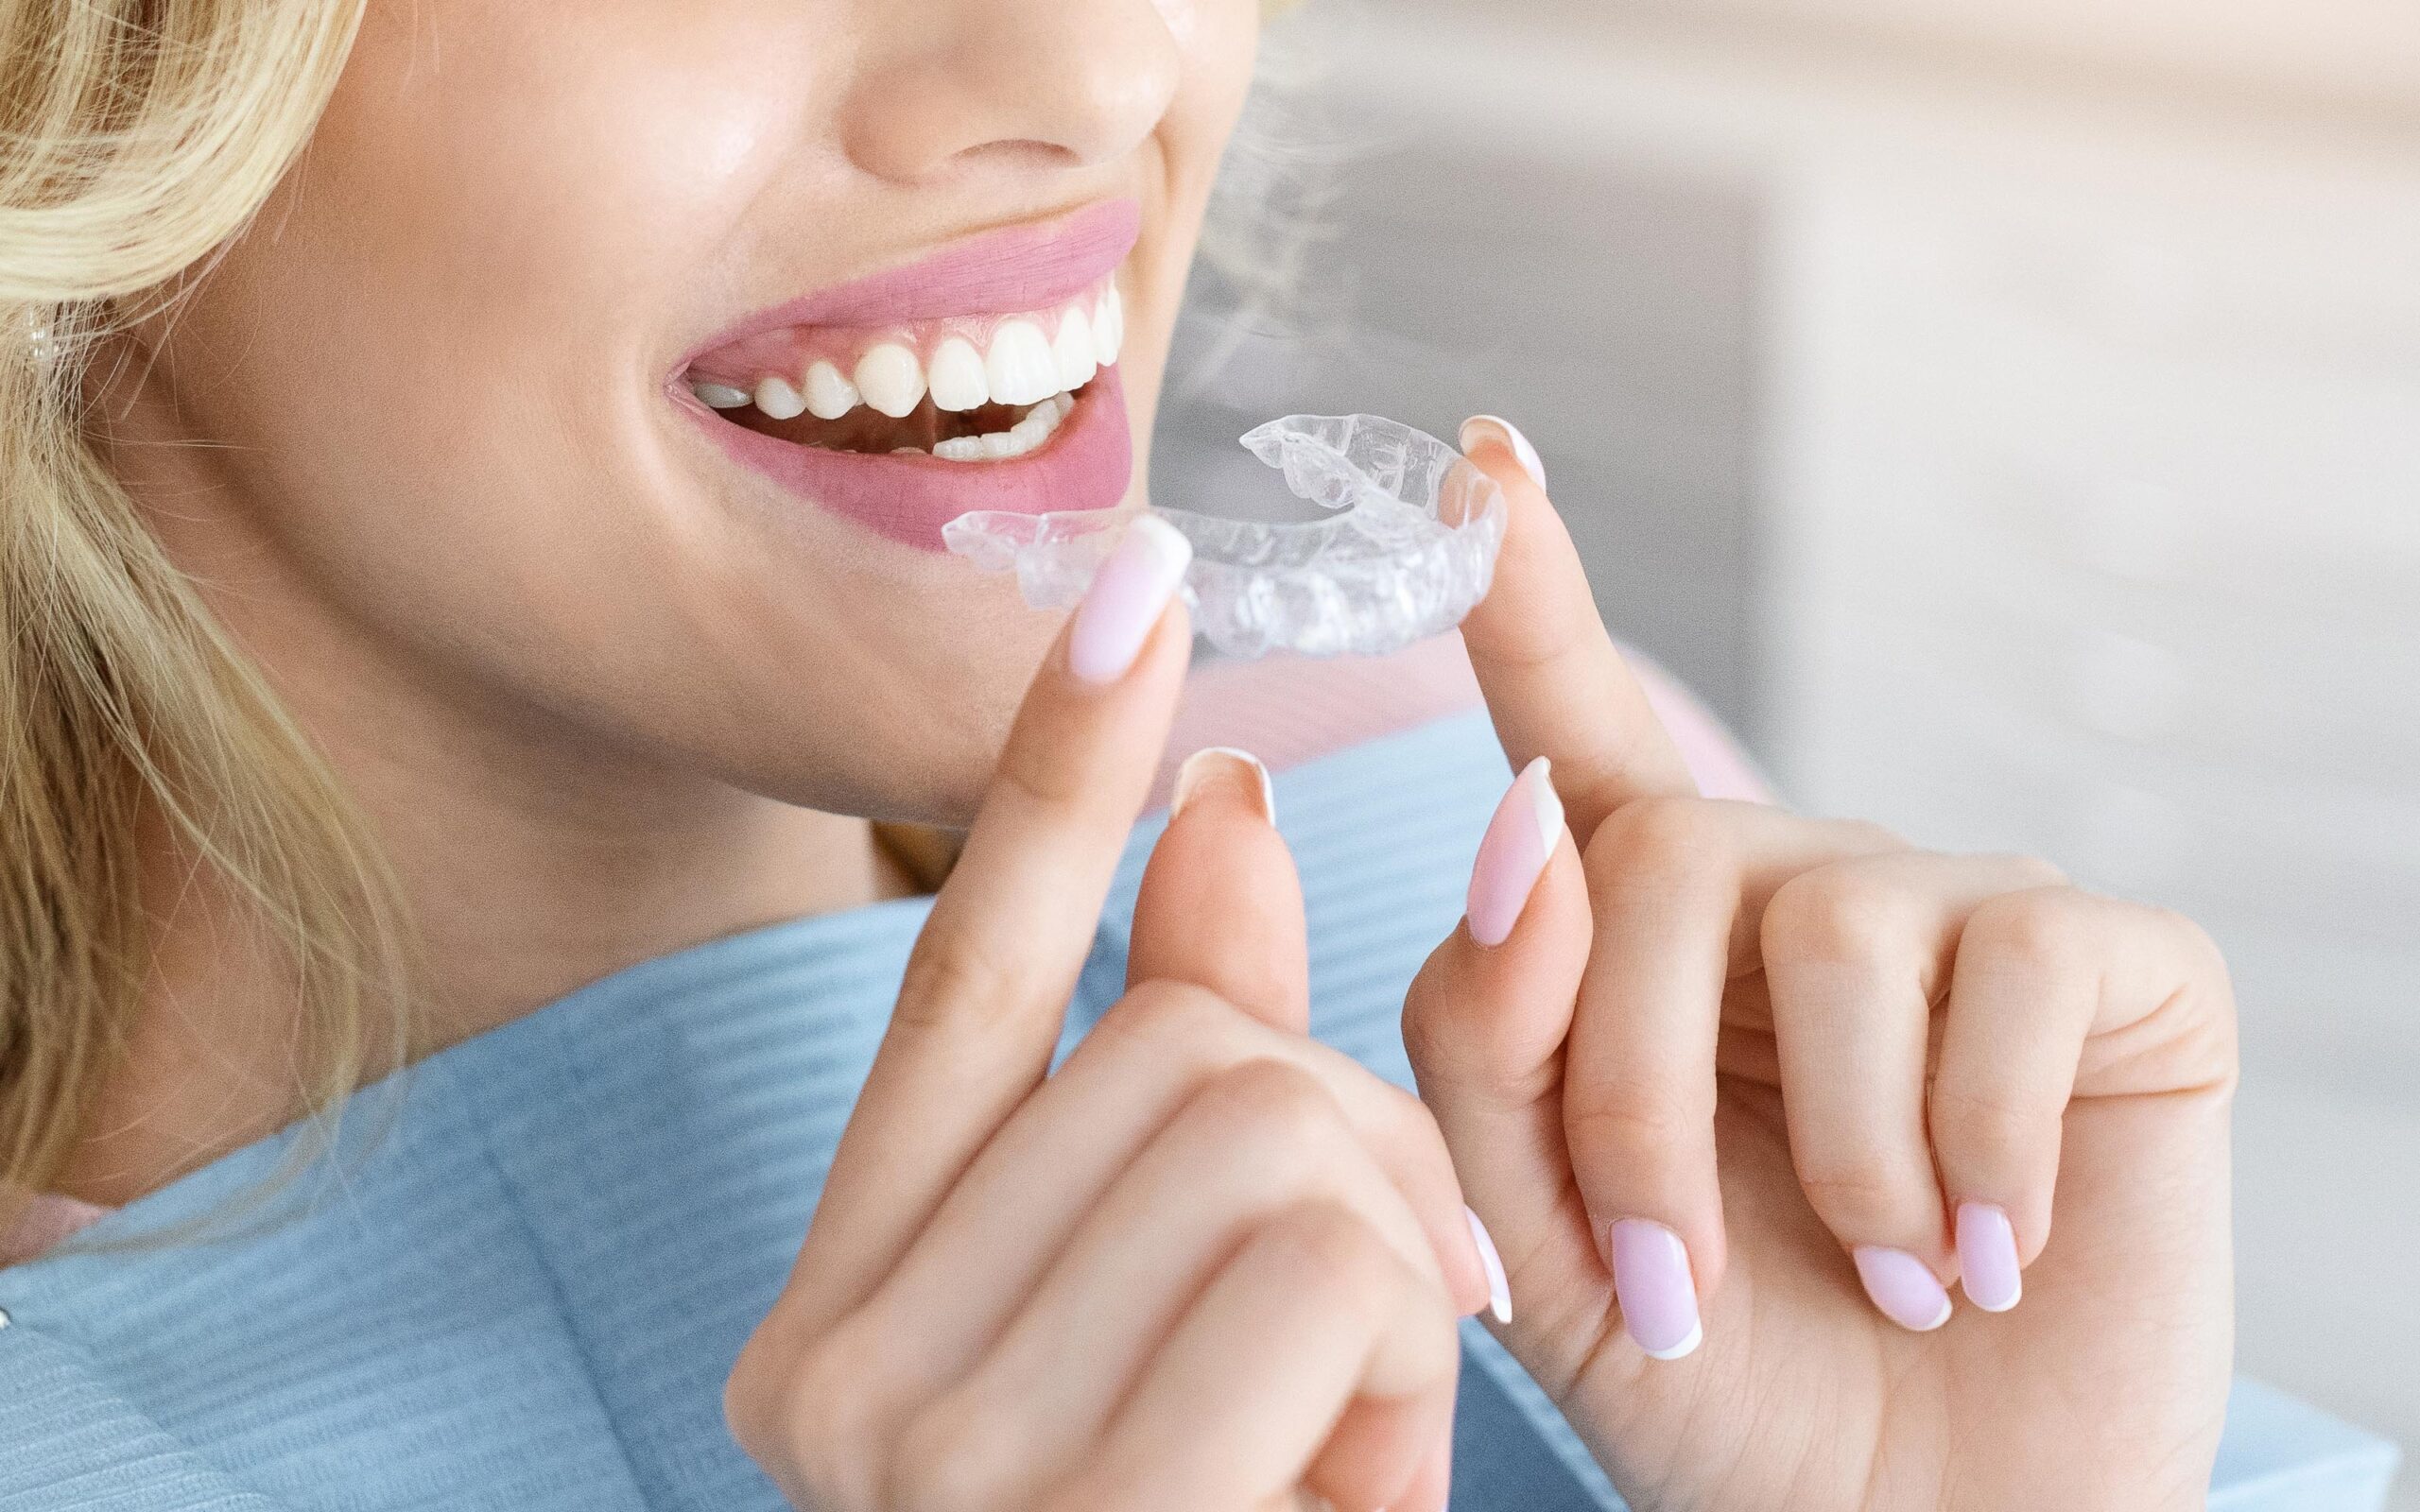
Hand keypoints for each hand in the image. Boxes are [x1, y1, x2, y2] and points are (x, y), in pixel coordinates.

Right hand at [727, 520, 1490, 1511]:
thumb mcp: (1204, 1334)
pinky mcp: (1063, 1502)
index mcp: (845, 1311)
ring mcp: (925, 1448)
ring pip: (1279, 1128)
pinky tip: (1346, 1492)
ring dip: (1388, 1277)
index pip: (968, 976)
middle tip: (1357, 1343)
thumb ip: (1194, 1086)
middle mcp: (832, 1369)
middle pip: (1192, 1052)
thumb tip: (1230, 803)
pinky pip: (1330, 1262)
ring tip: (1334, 1447)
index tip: (1139, 576)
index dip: (1062, 768)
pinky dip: (1401, 1370)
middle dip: (1351, 1158)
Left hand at [1403, 422, 2238, 1510]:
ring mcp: (1950, 907)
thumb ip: (1487, 1038)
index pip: (1570, 734)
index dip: (1523, 594)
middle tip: (1672, 1292)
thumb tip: (1518, 828)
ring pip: (1822, 919)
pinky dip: (1973, 1149)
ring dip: (1821, 1155)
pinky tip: (1990, 1253)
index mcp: (1635, 940)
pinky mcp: (2104, 957)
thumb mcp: (1540, 1236)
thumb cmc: (1723, 1381)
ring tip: (1874, 1281)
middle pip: (1651, 857)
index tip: (1474, 459)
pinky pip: (2010, 973)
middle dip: (1628, 1095)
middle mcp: (1785, 887)